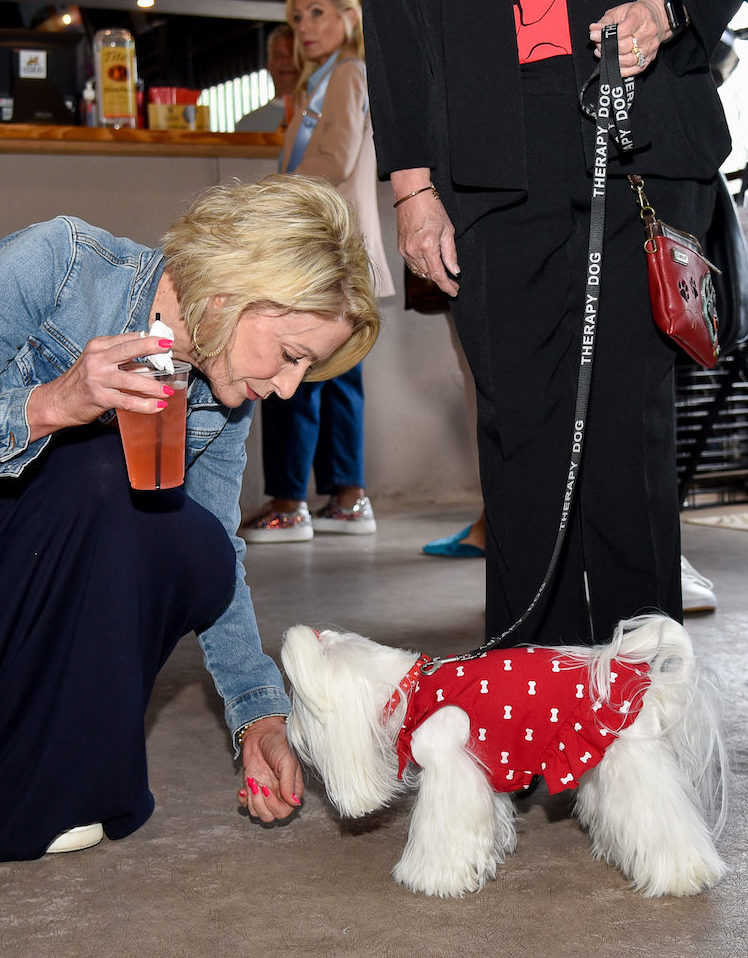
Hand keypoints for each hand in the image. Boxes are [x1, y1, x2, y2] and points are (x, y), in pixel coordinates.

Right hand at [26, 332, 175, 442]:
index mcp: (99, 346)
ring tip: (168, 390)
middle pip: (129, 349)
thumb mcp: (97, 362)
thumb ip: (120, 359)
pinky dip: (145, 404)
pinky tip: (158, 406)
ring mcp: (98, 378)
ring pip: (132, 378)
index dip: (149, 339)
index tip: (166, 341)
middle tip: (168, 348)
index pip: (128, 338)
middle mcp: (98, 359)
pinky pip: (128, 400)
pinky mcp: (100, 397)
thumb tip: (151, 362)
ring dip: (154, 386)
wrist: (56, 402)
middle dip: (151, 347)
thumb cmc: (81, 382)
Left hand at [236, 716, 303, 822]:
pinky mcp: (252, 789)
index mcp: (292, 789)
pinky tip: (245, 787)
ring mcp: (265, 792)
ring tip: (253, 782)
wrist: (261, 732)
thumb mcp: (286, 761)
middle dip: (262, 804)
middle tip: (259, 786)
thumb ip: (289, 783)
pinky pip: (246, 806)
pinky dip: (243, 800)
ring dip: (252, 801)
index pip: (286, 811)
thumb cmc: (278, 743)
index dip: (275, 805)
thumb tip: (293, 803)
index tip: (268, 788)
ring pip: (258, 814)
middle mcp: (279, 794)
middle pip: (272, 816)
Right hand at [391, 169, 459, 296]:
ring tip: (443, 274)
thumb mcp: (447, 230)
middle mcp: (414, 251)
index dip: (447, 286)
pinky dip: (422, 268)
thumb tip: (455, 271)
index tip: (454, 291)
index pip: (437, 274)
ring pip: (420, 272)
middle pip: (428, 276)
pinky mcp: (401, 248)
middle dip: (441, 281)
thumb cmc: (431, 208)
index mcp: (427, 246)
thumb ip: (451, 253)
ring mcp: (405, 251)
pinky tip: (430, 265)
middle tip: (453, 283)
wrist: (412, 195)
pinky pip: (412, 265)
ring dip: (431, 275)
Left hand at [590, 0, 671, 76]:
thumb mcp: (620, 12)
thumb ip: (605, 21)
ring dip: (613, 60)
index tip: (594, 36)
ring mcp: (650, 47)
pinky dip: (621, 70)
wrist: (656, 19)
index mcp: (641, 16)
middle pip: (624, 47)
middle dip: (607, 48)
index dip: (606, 36)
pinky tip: (613, 64)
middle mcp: (648, 32)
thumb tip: (593, 30)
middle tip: (599, 46)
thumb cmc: (636, 15)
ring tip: (604, 54)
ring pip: (629, 60)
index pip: (622, 31)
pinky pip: (634, 70)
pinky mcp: (649, 59)